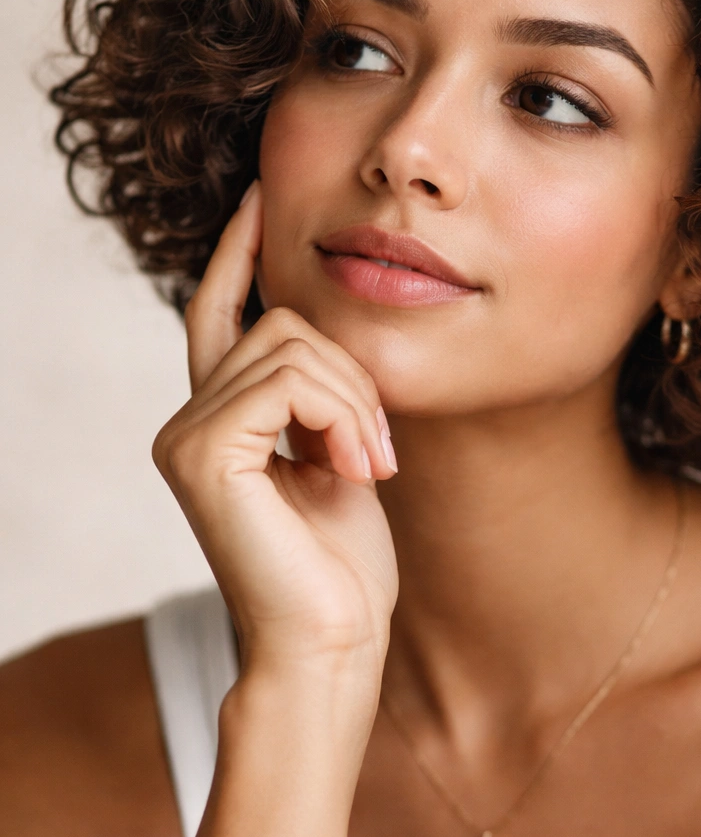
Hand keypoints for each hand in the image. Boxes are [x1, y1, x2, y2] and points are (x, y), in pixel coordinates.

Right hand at [153, 182, 398, 701]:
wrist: (333, 643)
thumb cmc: (342, 566)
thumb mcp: (337, 456)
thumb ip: (315, 397)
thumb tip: (316, 331)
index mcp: (216, 420)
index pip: (222, 311)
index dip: (238, 251)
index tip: (261, 193)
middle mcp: (186, 420)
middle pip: (282, 322)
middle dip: (353, 376)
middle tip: (378, 450)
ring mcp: (186, 434)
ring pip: (293, 344)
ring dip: (356, 402)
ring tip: (371, 466)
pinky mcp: (204, 452)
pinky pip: (288, 379)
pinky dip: (341, 416)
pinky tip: (356, 469)